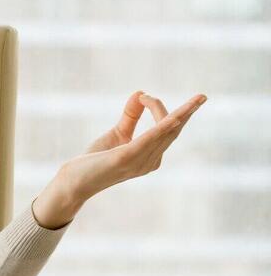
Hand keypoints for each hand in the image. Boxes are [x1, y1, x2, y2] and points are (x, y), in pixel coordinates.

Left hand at [60, 90, 206, 203]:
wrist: (73, 182)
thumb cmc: (95, 161)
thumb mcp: (117, 134)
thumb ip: (130, 116)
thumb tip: (141, 93)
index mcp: (151, 156)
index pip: (167, 129)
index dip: (160, 108)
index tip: (143, 96)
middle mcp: (150, 161)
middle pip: (172, 130)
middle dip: (187, 112)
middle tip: (202, 96)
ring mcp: (139, 161)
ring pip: (166, 134)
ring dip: (181, 115)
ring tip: (198, 101)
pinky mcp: (125, 158)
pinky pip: (148, 141)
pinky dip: (161, 128)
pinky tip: (173, 118)